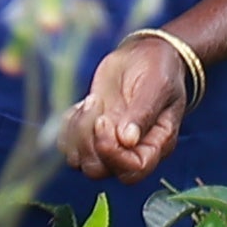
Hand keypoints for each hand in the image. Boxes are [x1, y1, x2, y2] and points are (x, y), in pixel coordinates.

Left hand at [66, 33, 197, 180]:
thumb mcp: (157, 87)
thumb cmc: (159, 70)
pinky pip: (68, 143)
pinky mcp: (89, 131)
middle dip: (90, 143)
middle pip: (101, 169)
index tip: (104, 122)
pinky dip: (67, 126)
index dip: (113, 155)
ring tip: (91, 103)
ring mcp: (108, 142)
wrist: (144, 56)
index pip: (133, 171)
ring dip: (77, 133)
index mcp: (155, 145)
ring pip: (80, 159)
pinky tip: (82, 105)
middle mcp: (130, 150)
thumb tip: (128, 140)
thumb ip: (143, 113)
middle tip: (96, 110)